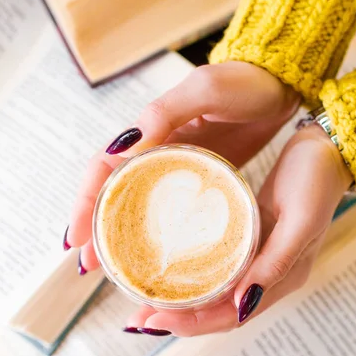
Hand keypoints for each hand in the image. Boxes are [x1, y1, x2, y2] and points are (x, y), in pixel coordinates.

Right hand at [66, 61, 298, 266]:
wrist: (279, 86)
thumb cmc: (244, 84)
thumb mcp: (204, 91)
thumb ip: (166, 113)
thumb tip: (124, 150)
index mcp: (150, 130)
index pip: (104, 167)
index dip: (86, 201)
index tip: (76, 236)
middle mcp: (156, 151)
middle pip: (113, 192)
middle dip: (96, 228)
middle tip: (88, 265)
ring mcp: (177, 168)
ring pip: (136, 205)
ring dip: (120, 236)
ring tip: (113, 271)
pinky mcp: (197, 179)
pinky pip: (169, 209)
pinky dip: (156, 232)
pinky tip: (157, 255)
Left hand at [124, 125, 352, 335]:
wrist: (329, 149)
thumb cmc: (317, 179)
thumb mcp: (300, 221)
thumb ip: (275, 263)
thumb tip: (243, 304)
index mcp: (280, 279)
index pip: (230, 317)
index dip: (192, 324)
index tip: (155, 320)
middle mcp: (265, 276)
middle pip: (217, 311)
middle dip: (178, 319)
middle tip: (137, 318)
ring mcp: (256, 259)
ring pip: (213, 292)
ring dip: (180, 301)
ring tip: (142, 302)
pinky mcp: (248, 238)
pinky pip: (216, 266)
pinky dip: (190, 274)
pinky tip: (167, 267)